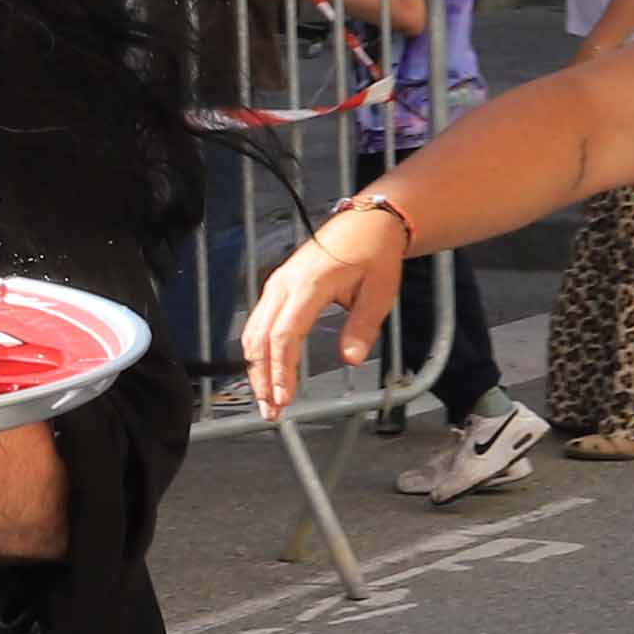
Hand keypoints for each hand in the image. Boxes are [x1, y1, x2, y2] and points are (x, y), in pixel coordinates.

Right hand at [240, 204, 409, 416]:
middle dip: (262, 378)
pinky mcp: (277, 289)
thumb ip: (363, 326)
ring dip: (256, 369)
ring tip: (267, 400)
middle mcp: (284, 283)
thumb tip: (351, 359)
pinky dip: (258, 352)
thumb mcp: (380, 291)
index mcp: (309, 283)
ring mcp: (276, 285)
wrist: (367, 221)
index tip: (285, 397)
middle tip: (271, 411)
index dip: (281, 369)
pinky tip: (266, 373)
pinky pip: (258, 324)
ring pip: (253, 333)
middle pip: (260, 338)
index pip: (285, 333)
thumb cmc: (374, 251)